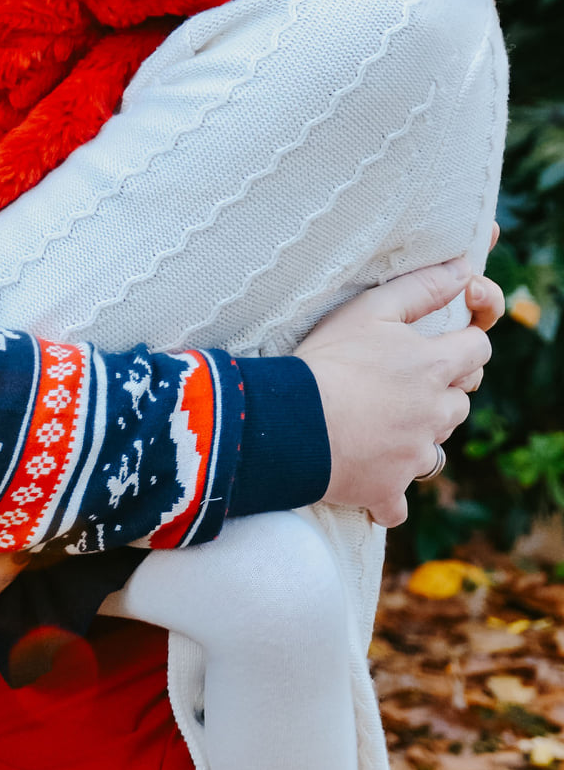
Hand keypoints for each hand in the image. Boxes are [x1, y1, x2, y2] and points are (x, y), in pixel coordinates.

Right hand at [296, 257, 490, 527]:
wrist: (290, 422)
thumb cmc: (327, 360)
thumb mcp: (370, 310)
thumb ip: (422, 288)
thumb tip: (465, 269)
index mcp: (435, 367)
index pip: (478, 351)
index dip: (461, 345)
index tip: (433, 347)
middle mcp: (436, 415)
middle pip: (459, 403)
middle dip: (437, 395)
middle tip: (393, 386)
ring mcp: (415, 457)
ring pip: (432, 449)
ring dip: (414, 439)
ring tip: (372, 425)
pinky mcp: (389, 491)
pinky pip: (398, 501)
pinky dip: (385, 492)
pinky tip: (364, 477)